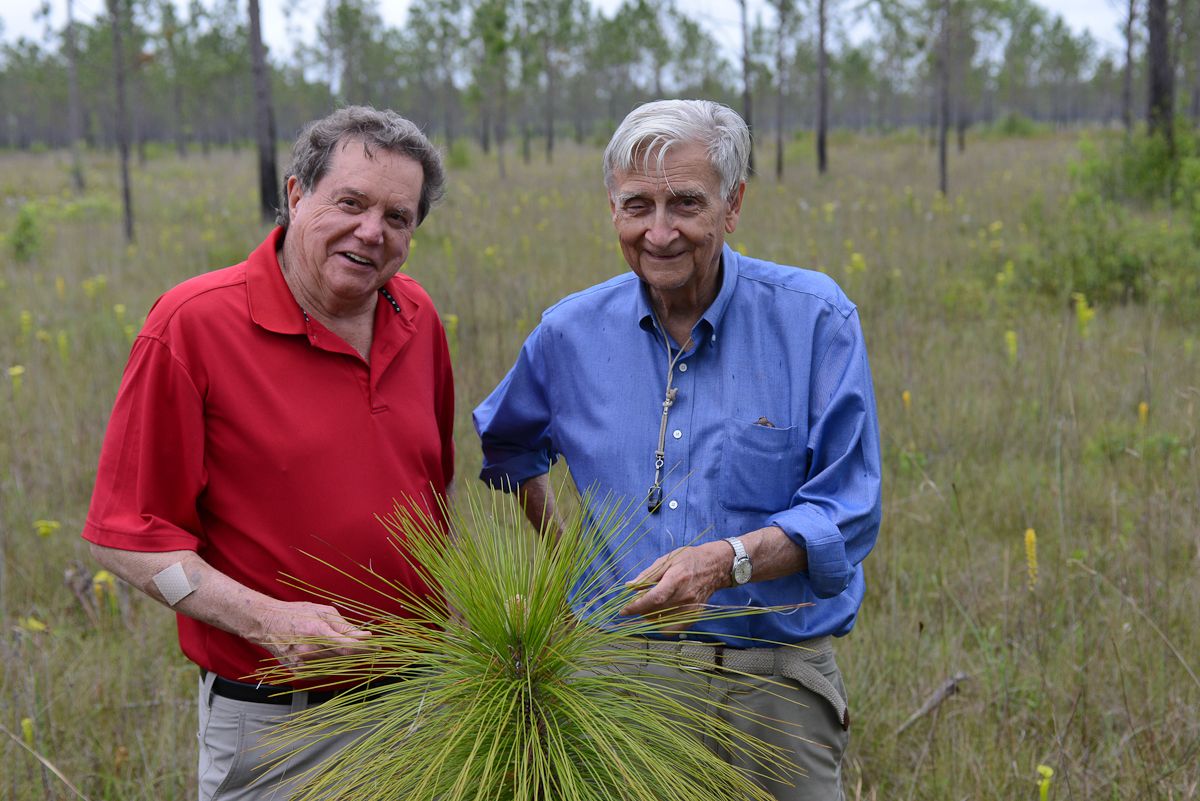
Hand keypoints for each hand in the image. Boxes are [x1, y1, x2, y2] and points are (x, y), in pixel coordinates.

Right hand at [252, 600, 372, 671]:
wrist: (267, 624)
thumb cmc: (297, 614)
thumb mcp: (323, 612)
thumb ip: (344, 626)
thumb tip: (364, 636)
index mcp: (317, 632)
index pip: (348, 646)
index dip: (365, 648)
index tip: (377, 647)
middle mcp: (310, 651)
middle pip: (344, 658)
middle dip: (357, 652)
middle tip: (364, 645)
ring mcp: (303, 664)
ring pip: (335, 666)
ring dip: (344, 658)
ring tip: (336, 645)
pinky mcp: (299, 673)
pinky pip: (324, 671)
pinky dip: (330, 663)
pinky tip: (324, 652)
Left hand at [619, 542, 729, 632]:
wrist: (715, 566)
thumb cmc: (689, 559)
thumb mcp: (667, 560)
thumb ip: (647, 575)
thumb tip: (629, 586)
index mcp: (676, 579)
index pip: (654, 598)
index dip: (636, 607)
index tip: (624, 611)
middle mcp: (685, 596)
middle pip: (656, 611)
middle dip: (640, 610)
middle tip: (637, 602)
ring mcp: (691, 608)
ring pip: (662, 621)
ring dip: (650, 617)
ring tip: (650, 606)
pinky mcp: (695, 615)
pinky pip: (674, 628)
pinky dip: (663, 625)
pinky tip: (660, 615)